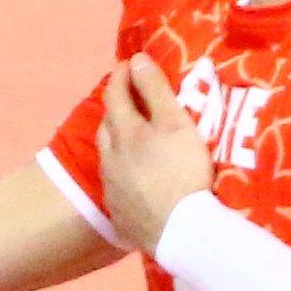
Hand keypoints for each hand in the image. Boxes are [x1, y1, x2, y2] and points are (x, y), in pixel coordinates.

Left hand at [97, 54, 214, 254]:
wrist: (179, 230)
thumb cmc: (183, 171)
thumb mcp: (176, 124)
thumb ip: (156, 91)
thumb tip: (137, 60)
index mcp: (124, 131)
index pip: (116, 94)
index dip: (122, 75)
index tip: (130, 62)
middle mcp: (110, 156)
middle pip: (107, 123)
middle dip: (116, 105)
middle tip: (130, 96)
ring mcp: (111, 184)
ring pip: (108, 153)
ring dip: (116, 138)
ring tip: (132, 135)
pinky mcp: (118, 210)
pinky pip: (115, 180)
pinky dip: (122, 168)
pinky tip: (135, 175)